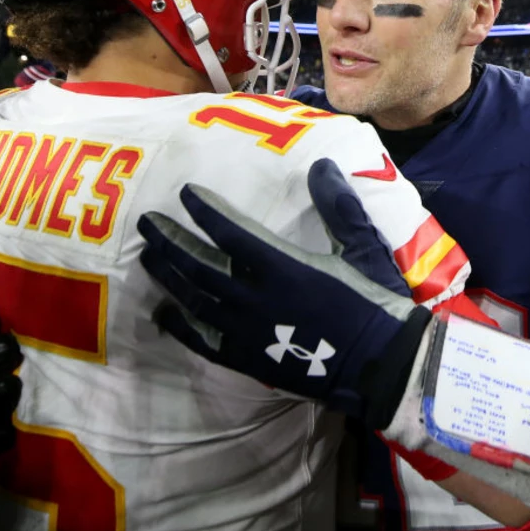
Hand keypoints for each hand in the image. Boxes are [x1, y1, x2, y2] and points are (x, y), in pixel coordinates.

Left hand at [138, 158, 431, 426]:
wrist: (383, 367)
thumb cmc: (376, 302)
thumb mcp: (362, 248)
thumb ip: (338, 206)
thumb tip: (321, 164)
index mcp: (282, 265)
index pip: (229, 231)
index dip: (205, 210)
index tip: (186, 193)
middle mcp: (253, 297)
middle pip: (199, 264)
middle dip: (170, 240)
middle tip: (146, 222)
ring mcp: (246, 330)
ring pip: (194, 299)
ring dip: (168, 276)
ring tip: (147, 256)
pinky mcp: (247, 359)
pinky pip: (202, 341)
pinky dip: (180, 326)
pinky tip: (163, 313)